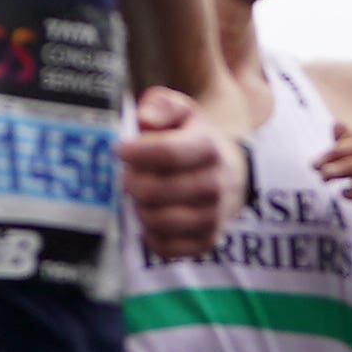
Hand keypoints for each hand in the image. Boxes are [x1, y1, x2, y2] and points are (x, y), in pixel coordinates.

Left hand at [119, 88, 246, 258]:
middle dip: (131, 181)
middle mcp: (216, 184)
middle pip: (154, 190)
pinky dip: (149, 232)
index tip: (120, 150)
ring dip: (138, 206)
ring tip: (142, 193)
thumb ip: (159, 106)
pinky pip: (163, 246)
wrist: (230, 172)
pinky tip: (154, 214)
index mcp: (209, 147)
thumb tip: (144, 120)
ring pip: (156, 220)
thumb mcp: (180, 111)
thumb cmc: (193, 139)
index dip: (135, 153)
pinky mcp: (206, 241)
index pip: (166, 153)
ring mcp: (214, 216)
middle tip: (129, 174)